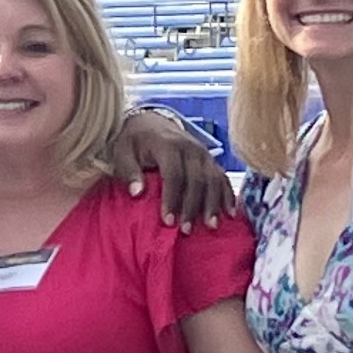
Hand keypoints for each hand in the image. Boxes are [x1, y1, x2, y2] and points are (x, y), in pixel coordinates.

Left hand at [111, 106, 235, 229]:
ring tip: (211, 226)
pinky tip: (229, 214)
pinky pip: (223, 178)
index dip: (172, 199)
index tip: (168, 221)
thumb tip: (136, 192)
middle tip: (187, 230)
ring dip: (213, 204)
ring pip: (214, 180)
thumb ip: (129, 171)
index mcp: (168, 145)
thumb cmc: (134, 142)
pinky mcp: (211, 160)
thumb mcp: (123, 152)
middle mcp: (191, 148)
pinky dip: (228, 195)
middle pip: (197, 180)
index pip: (174, 175)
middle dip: (192, 207)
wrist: (151, 122)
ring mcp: (204, 154)